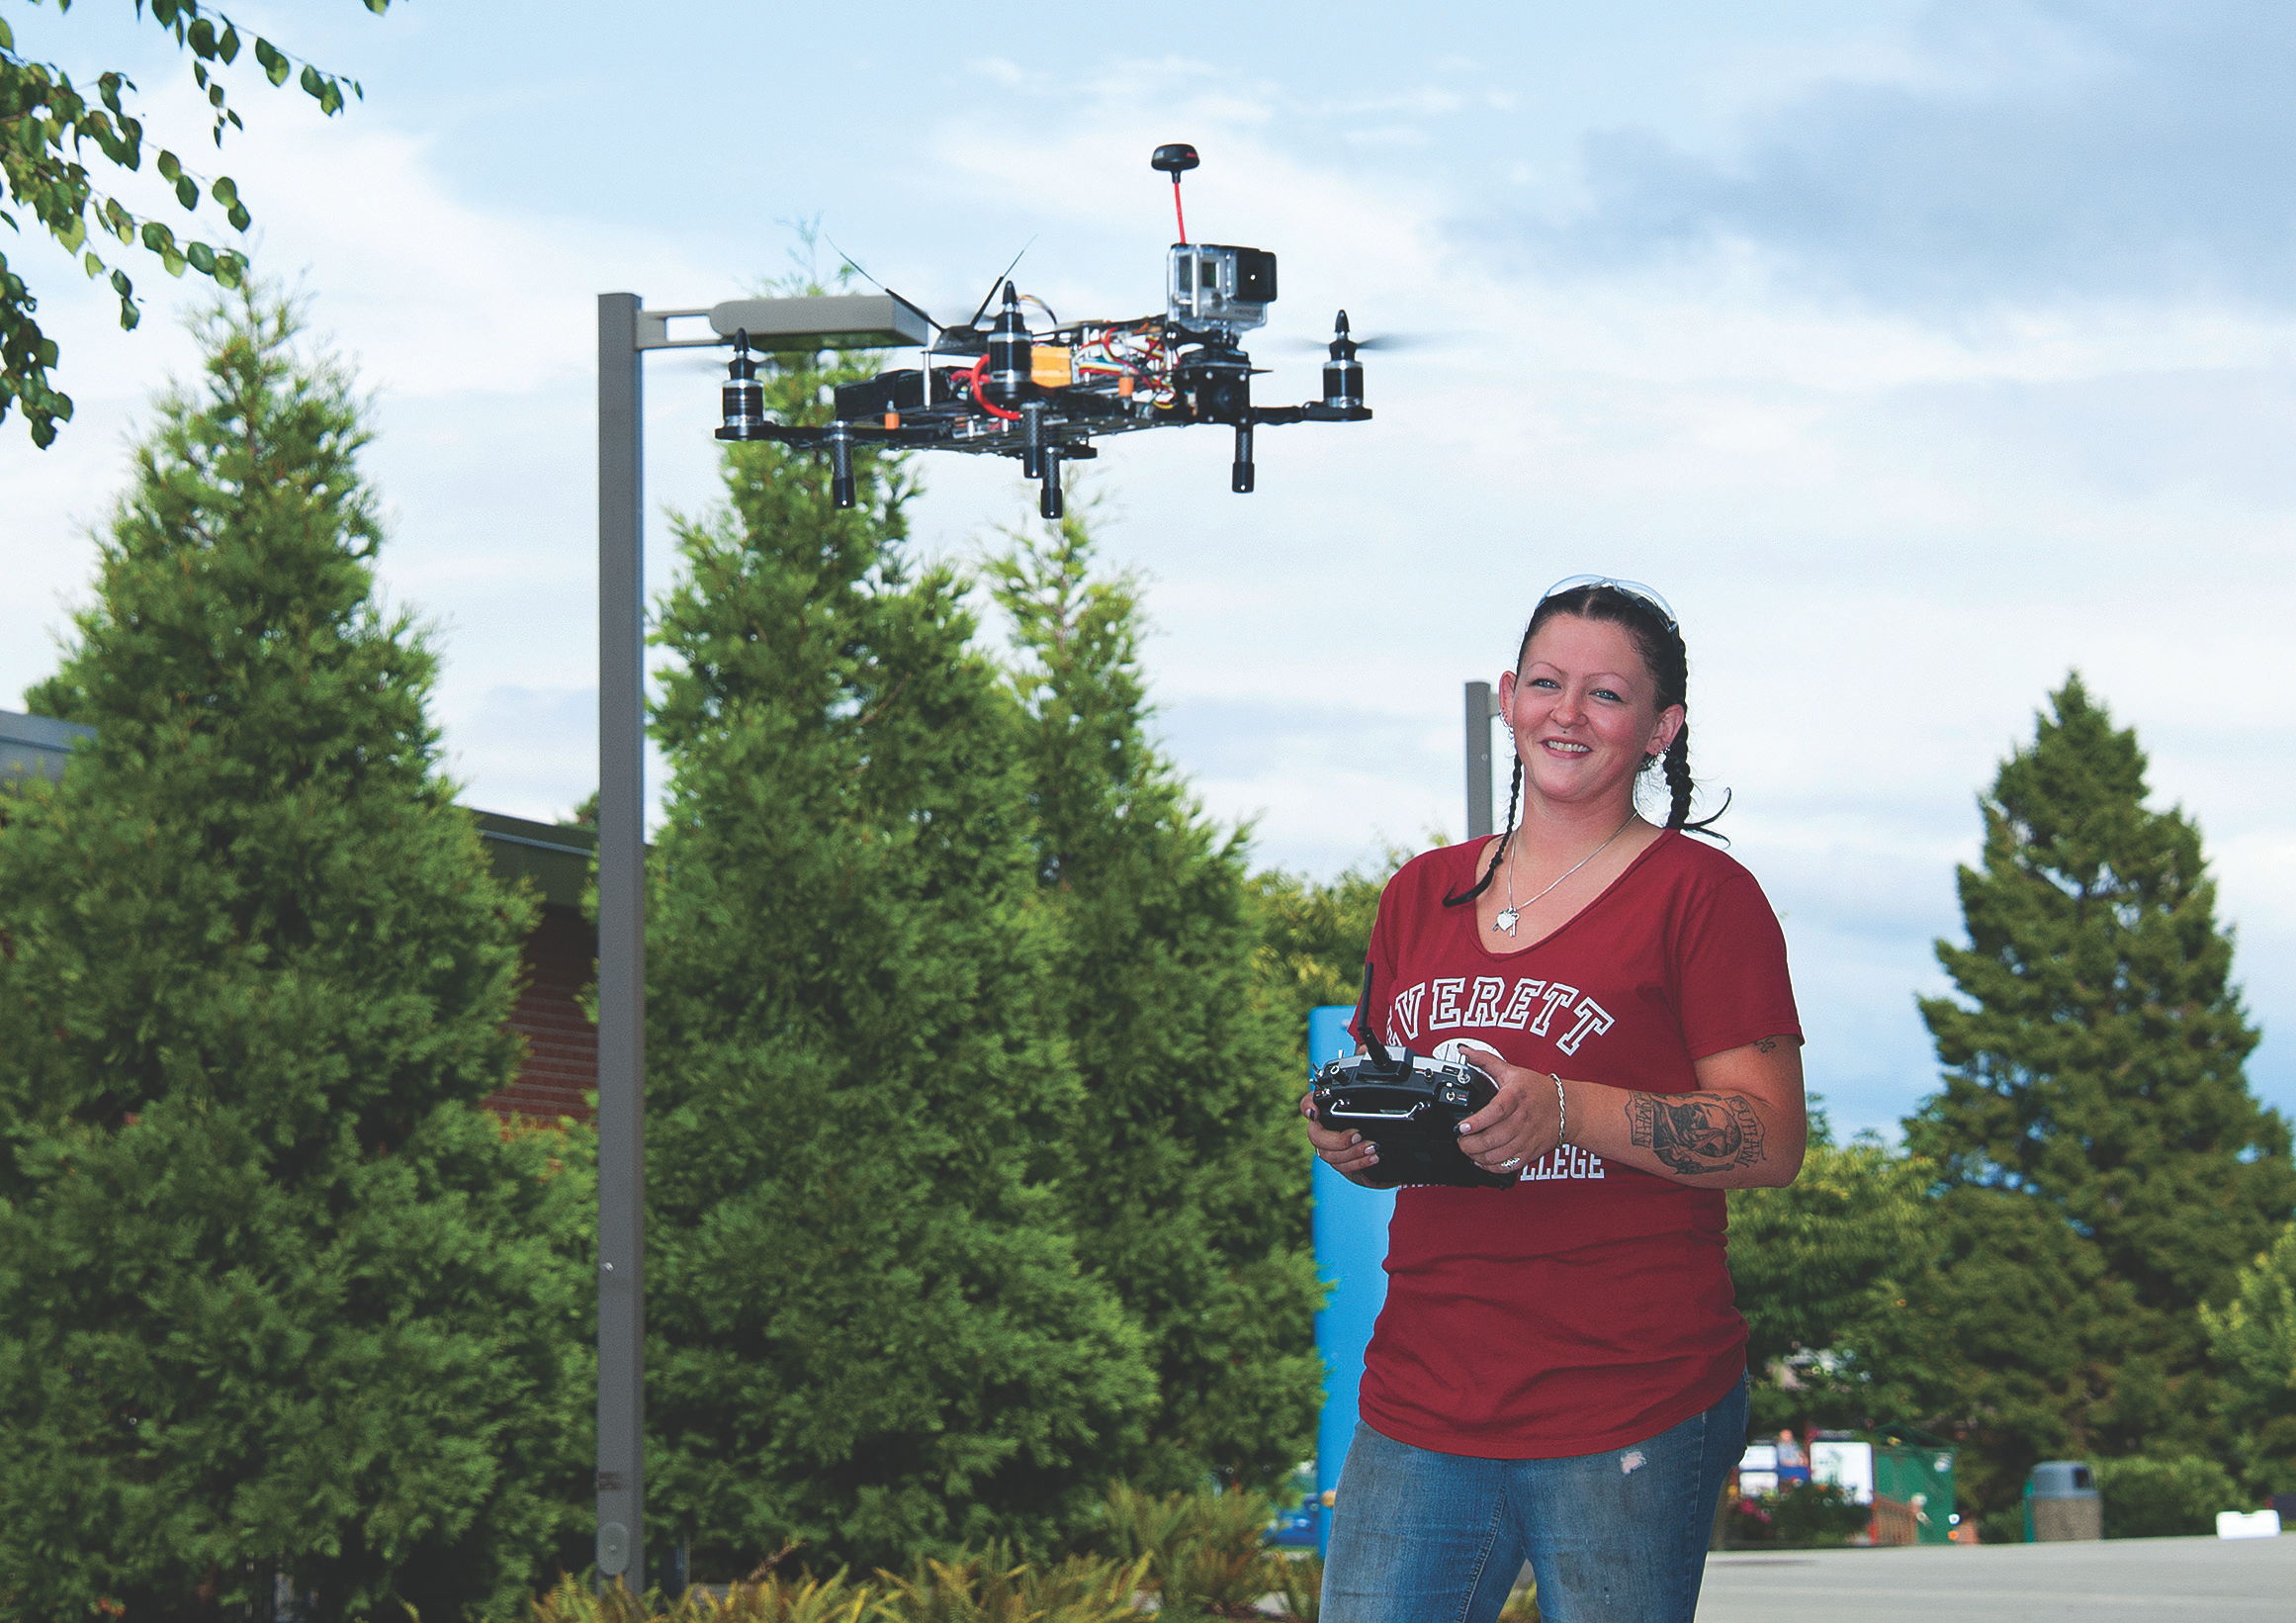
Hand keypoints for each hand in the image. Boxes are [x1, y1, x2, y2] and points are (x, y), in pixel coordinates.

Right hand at [1301, 1090, 1387, 1185]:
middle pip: (1316, 1136)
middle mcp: (1324, 1128)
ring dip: (1352, 1153)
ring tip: (1372, 1148)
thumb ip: (1367, 1099)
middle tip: (1357, 1136)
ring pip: (1328, 1155)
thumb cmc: (1379, 1121)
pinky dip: (1358, 1163)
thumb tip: (1367, 1099)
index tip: (1314, 1112)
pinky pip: (1341, 1167)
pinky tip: (1373, 1158)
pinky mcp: (1340, 1163)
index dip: (1308, 1106)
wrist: (1389, 1145)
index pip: (1309, 1103)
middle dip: (1338, 1139)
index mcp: (1329, 1109)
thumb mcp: (1376, 1107)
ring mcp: (1330, 1147)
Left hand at [1452, 1044, 1561, 1175]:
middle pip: (1495, 1138)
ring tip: (1468, 1151)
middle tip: (1460, 1141)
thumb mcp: (1512, 1071)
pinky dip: (1493, 1167)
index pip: (1496, 1110)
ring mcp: (1527, 1138)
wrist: (1569, 1109)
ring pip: (1500, 1154)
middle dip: (1472, 1144)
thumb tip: (1465, 1050)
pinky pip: (1510, 1165)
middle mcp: (1522, 1119)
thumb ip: (1486, 1061)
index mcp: (1516, 1097)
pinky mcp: (1530, 1152)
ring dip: (1479, 1157)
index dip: (1478, 1121)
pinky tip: (1482, 1161)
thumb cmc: (1539, 1090)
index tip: (1462, 1126)